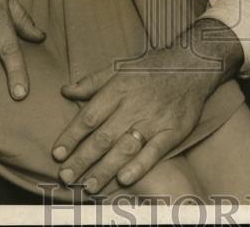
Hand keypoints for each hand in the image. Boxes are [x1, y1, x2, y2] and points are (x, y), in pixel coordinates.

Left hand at [52, 19, 242, 192]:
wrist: (192, 64)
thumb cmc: (151, 68)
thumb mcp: (120, 67)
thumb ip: (92, 81)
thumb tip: (65, 90)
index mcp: (117, 89)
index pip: (89, 117)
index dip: (71, 136)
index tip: (57, 154)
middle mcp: (133, 106)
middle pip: (103, 137)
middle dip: (82, 159)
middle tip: (66, 177)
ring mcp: (154, 120)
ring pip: (124, 148)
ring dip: (105, 169)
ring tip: (89, 185)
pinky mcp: (173, 131)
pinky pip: (154, 151)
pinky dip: (139, 166)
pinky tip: (124, 179)